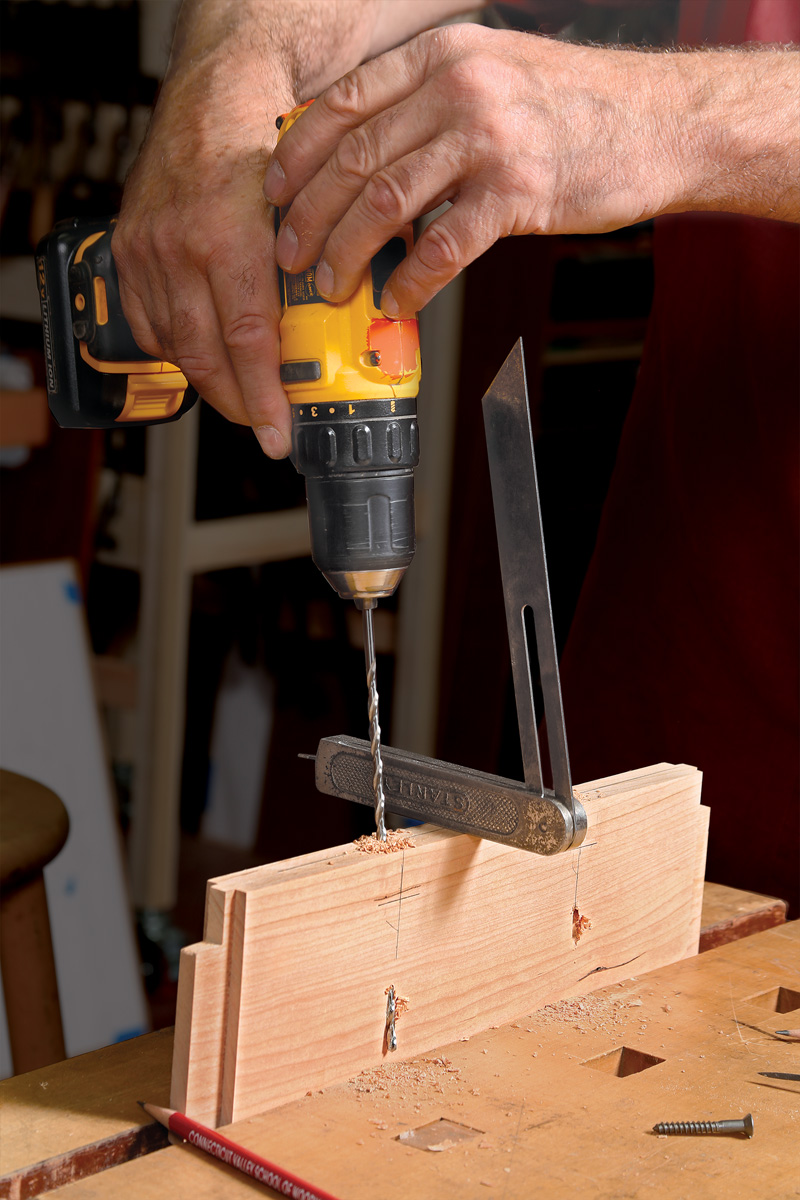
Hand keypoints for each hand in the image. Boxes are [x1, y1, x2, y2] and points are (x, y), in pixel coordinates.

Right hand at [113, 57, 293, 456]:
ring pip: (177, 346)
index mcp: (229, 238)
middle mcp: (180, 248)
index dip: (264, 397)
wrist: (212, 100)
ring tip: (245, 397)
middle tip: (266, 428)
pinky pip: (150, 324)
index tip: (279, 435)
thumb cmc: (266, 147)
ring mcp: (147, 252)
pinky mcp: (128, 253)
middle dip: (239, 403)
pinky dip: (180, 350)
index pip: (248, 340)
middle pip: (206, 356)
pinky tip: (206, 356)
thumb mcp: (312, 206)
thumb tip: (364, 329)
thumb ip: (328, 268)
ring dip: (213, 380)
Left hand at [265, 23, 752, 315]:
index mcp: (442, 57)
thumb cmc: (576, 108)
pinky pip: (443, 245)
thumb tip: (368, 162)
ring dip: (346, 254)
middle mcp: (457, 88)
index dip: (296, 157)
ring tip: (330, 285)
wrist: (662, 122)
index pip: (342, 105)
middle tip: (288, 255)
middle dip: (308, 216)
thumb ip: (429, 108)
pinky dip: (411, 281)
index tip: (272, 195)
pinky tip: (398, 301)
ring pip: (384, 203)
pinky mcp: (518, 192)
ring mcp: (488, 138)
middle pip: (352, 159)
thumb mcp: (494, 78)